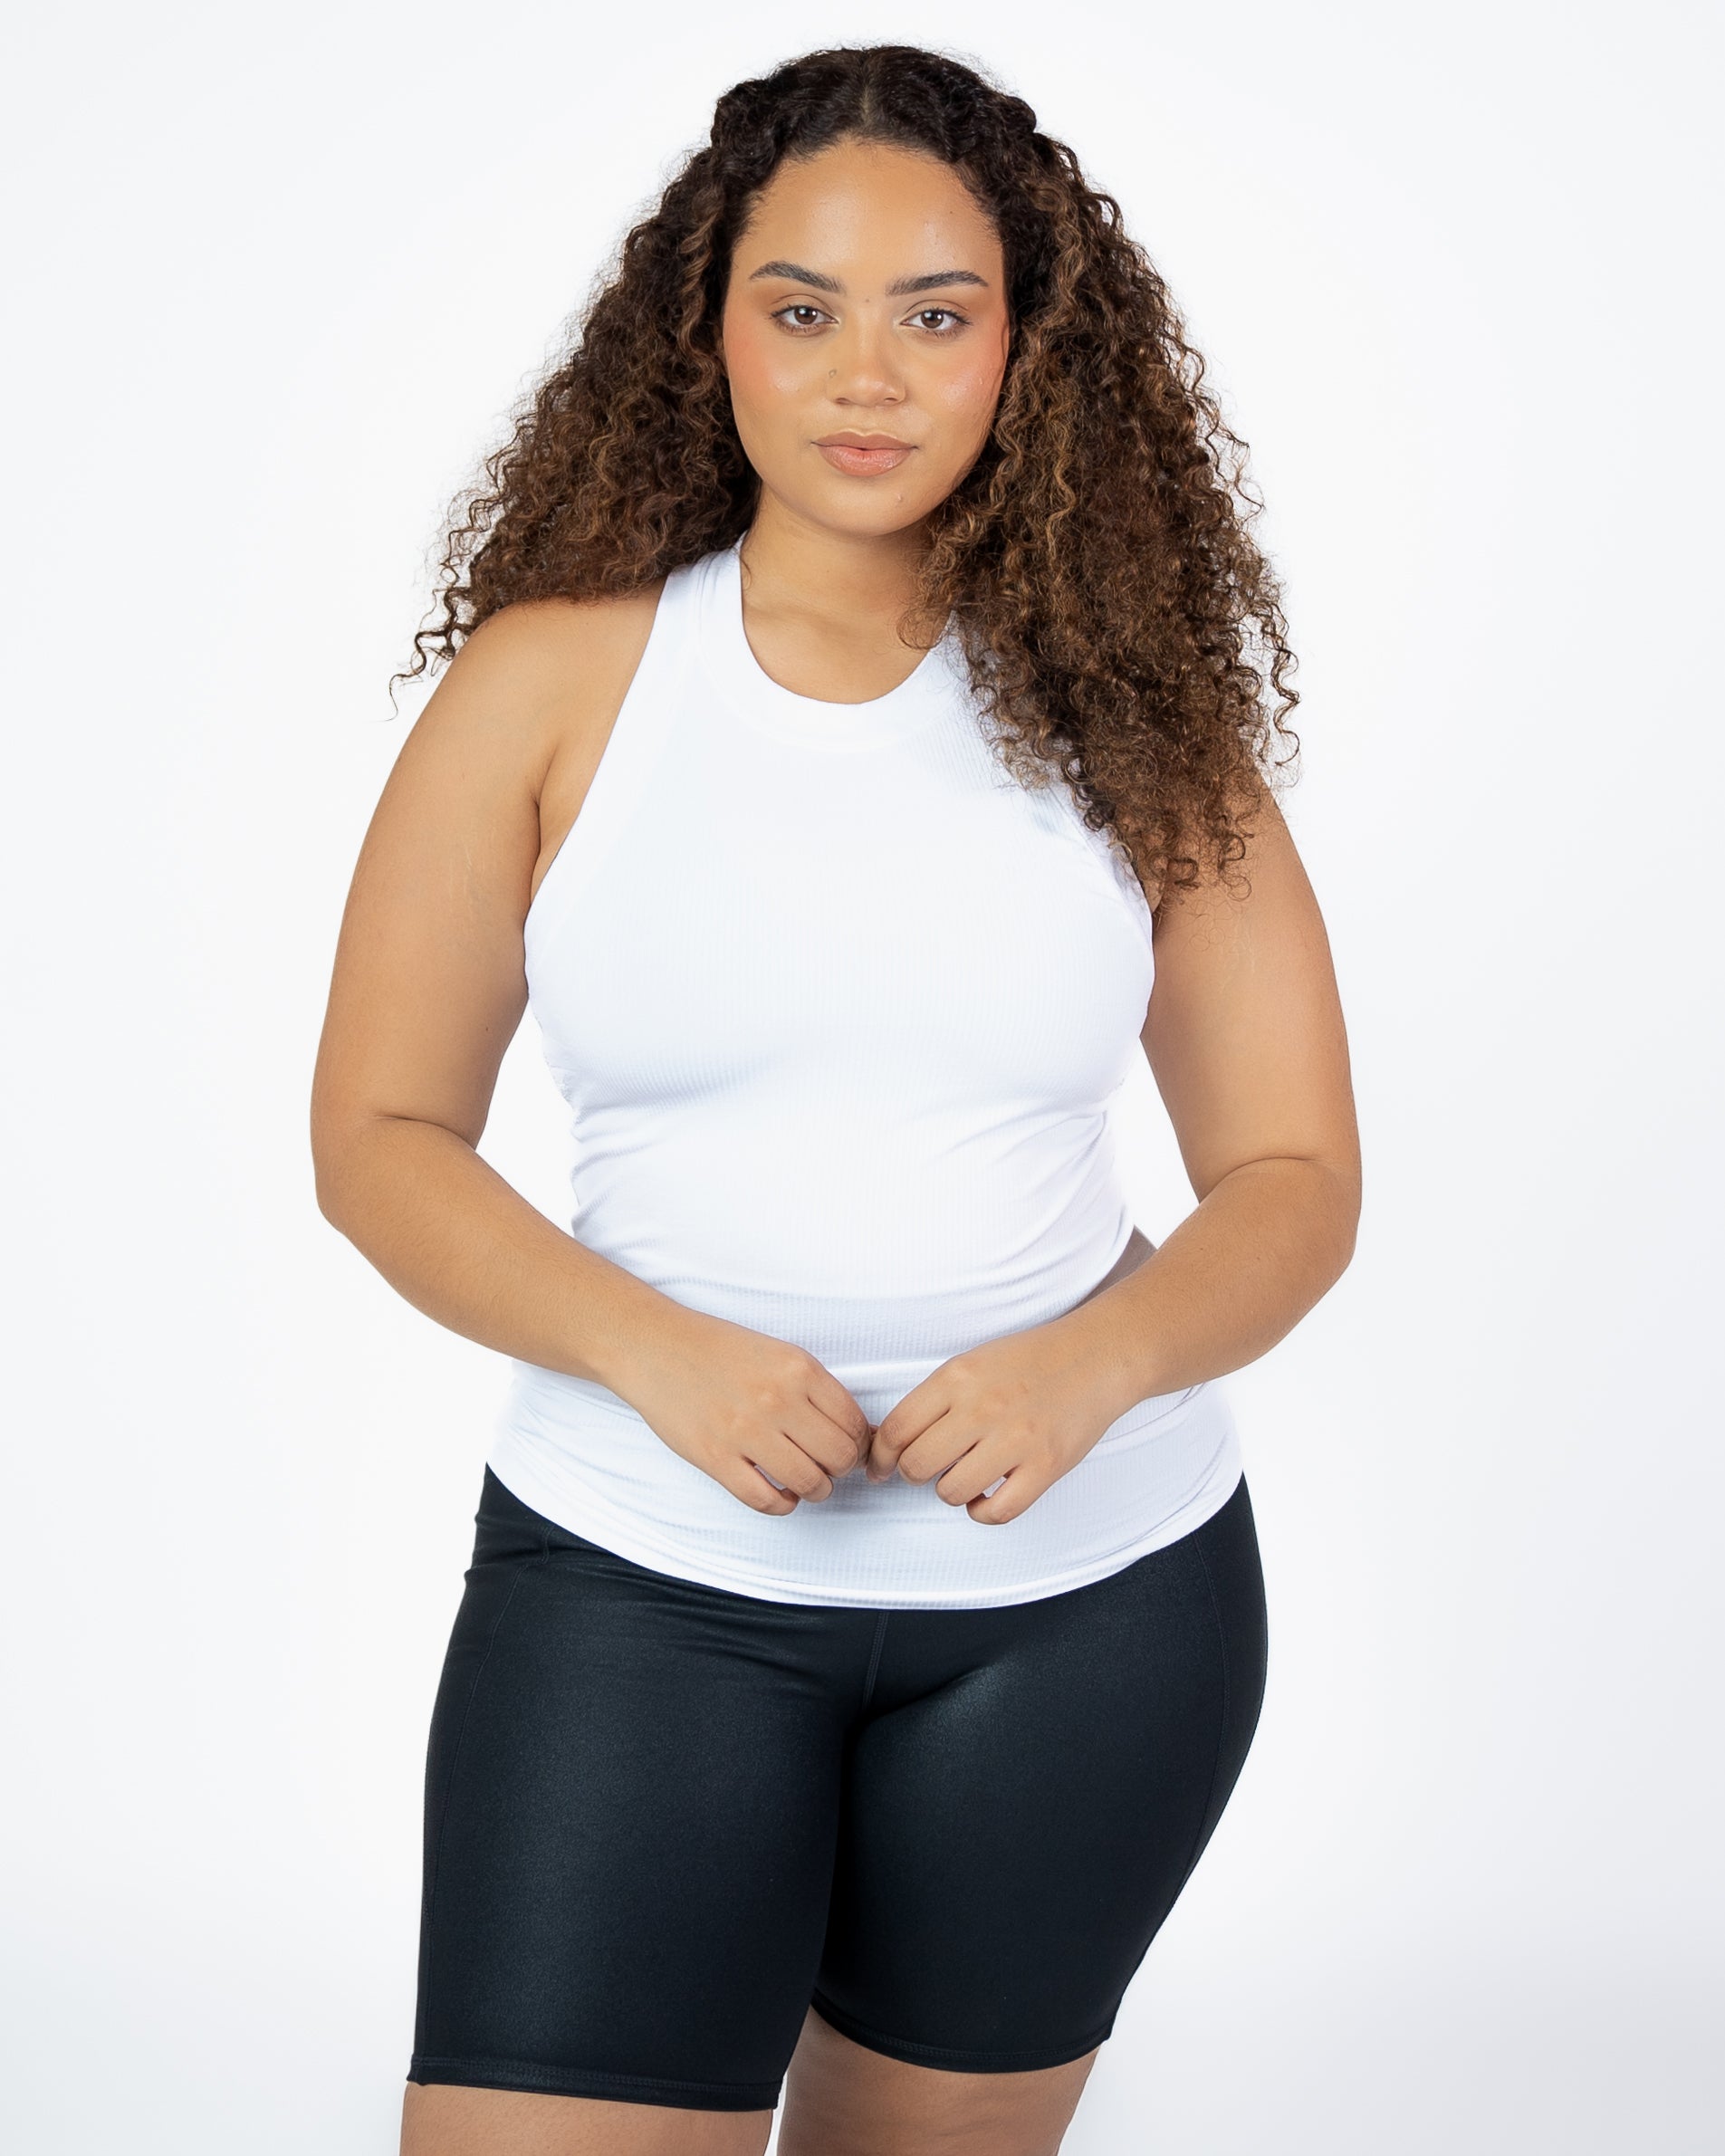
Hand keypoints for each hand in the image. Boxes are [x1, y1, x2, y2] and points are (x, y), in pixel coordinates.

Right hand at [607, 1303, 873, 1516]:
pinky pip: (764, 1500)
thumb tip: (855, 1432)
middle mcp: (777, 1399)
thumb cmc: (719, 1350)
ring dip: (815, 1490)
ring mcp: (745, 1431)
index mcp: (798, 1369)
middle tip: (828, 1466)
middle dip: (841, 1469)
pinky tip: (780, 1494)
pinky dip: (781, 1505)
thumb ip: (816, 1389)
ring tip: (805, 1482)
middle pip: (839, 1457)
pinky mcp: (715, 1457)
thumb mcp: (779, 1353)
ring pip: (808, 1483)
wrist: (656, 1348)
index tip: (850, 1448)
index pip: (854, 1423)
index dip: (859, 1443)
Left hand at [864, 1320, 1125, 1524]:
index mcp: (958, 1377)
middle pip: (917, 1465)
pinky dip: (983, 1512)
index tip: (881, 1467)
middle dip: (913, 1474)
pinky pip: (997, 1512)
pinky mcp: (1046, 1466)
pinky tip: (987, 1496)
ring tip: (966, 1475)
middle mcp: (983, 1407)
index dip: (880, 1457)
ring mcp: (1016, 1439)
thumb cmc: (1029, 1361)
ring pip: (951, 1492)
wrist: (1096, 1357)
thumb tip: (890, 1444)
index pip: (896, 1430)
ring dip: (951, 1490)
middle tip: (928, 1469)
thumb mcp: (972, 1363)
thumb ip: (934, 1399)